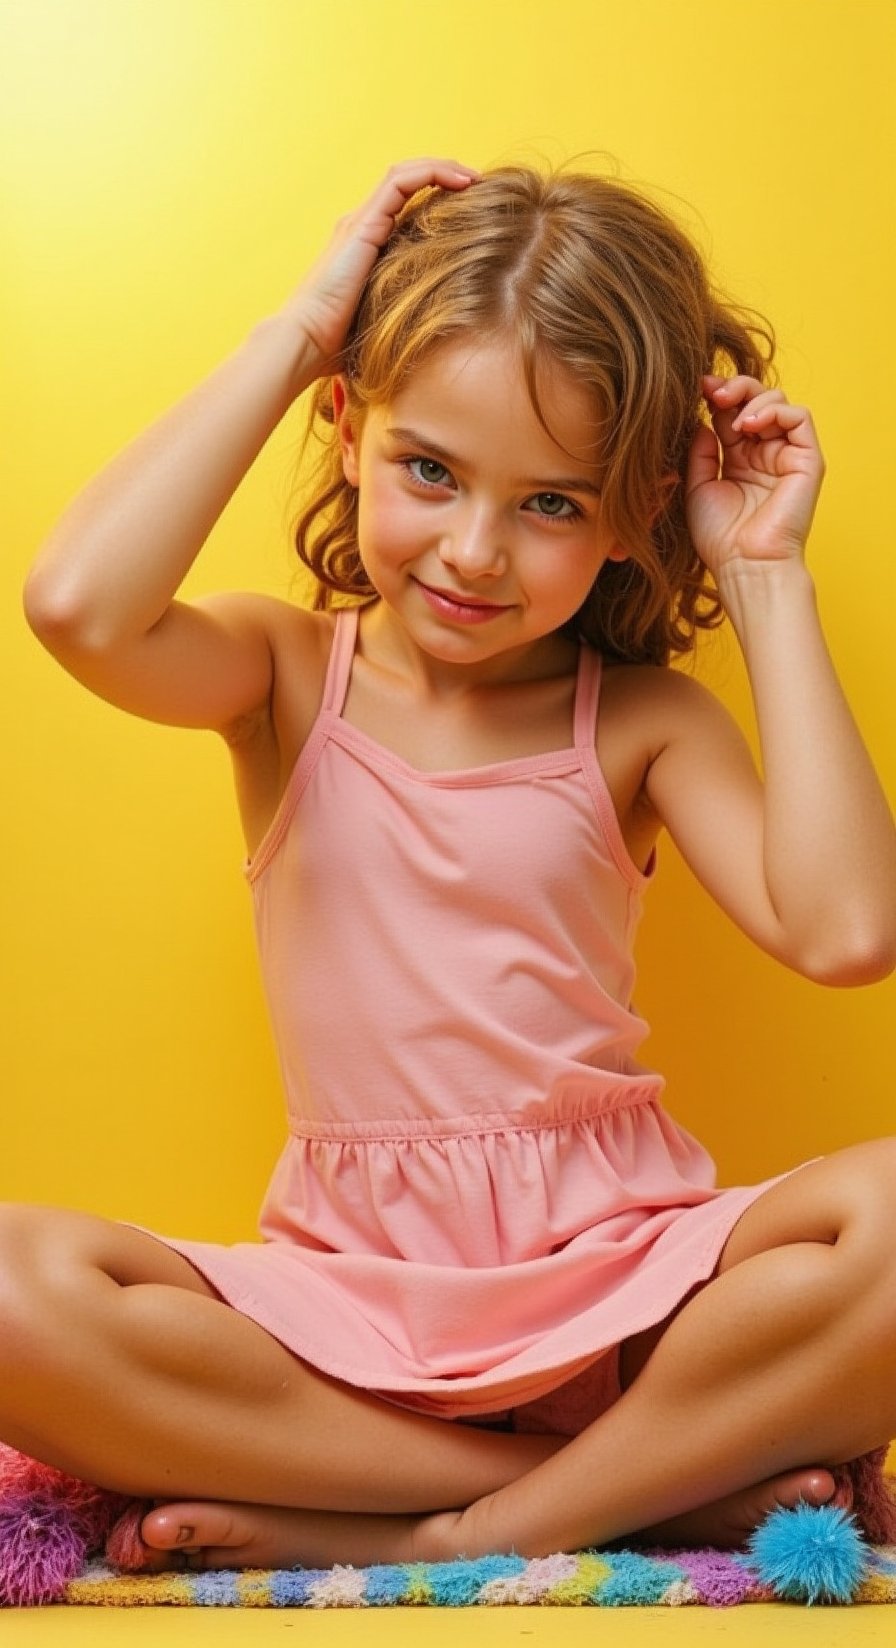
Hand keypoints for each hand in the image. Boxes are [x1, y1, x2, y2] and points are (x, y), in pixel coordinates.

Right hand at [279, 158, 479, 381]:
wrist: (305, 342)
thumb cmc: (338, 345)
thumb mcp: (383, 323)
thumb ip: (403, 315)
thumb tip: (438, 335)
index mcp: (365, 245)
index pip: (404, 204)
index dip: (437, 196)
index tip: (473, 205)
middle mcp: (362, 225)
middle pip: (406, 182)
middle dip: (444, 175)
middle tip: (479, 185)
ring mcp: (360, 221)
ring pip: (404, 174)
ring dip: (442, 168)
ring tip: (474, 177)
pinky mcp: (363, 224)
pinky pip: (400, 182)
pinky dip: (431, 173)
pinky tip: (461, 181)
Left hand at [684, 374, 825, 578]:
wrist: (745, 565)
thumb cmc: (720, 538)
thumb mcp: (697, 487)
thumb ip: (699, 452)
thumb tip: (702, 418)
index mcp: (739, 459)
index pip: (731, 413)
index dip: (716, 396)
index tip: (696, 388)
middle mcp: (764, 453)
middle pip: (756, 400)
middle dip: (734, 387)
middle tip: (712, 391)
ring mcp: (786, 455)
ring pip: (779, 402)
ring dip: (753, 397)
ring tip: (733, 415)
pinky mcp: (807, 460)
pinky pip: (799, 417)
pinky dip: (775, 411)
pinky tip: (750, 425)